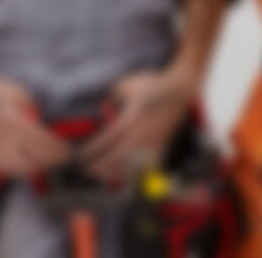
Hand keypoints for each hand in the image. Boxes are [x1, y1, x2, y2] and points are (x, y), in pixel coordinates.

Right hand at [0, 75, 70, 177]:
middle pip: (32, 155)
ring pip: (19, 167)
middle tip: (65, 159)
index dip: (55, 147)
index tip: (68, 150)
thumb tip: (42, 121)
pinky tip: (32, 169)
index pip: (38, 139)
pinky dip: (21, 172)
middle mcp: (4, 136)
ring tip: (52, 165)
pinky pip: (7, 168)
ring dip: (38, 168)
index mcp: (12, 120)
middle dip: (52, 161)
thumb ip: (31, 108)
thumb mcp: (18, 92)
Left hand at [79, 68, 196, 183]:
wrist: (181, 91)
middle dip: (100, 166)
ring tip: (102, 176)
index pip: (107, 139)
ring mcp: (152, 142)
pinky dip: (135, 172)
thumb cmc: (152, 85)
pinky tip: (125, 175)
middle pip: (117, 156)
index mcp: (131, 118)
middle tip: (86, 171)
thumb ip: (112, 97)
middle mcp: (141, 133)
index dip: (93, 149)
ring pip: (132, 164)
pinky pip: (146, 164)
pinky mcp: (162, 146)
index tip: (81, 156)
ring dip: (115, 172)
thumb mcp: (127, 84)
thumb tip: (102, 108)